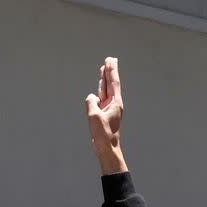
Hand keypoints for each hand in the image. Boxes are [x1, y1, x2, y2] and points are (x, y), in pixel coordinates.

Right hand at [85, 57, 126, 174]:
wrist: (107, 148)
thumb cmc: (103, 134)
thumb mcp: (94, 116)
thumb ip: (91, 103)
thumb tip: (92, 97)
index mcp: (115, 103)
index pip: (113, 82)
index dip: (111, 70)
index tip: (111, 60)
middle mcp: (114, 104)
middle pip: (111, 83)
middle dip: (109, 70)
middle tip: (110, 58)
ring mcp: (109, 108)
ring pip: (106, 89)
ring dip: (105, 78)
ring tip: (104, 67)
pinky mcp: (104, 113)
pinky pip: (101, 98)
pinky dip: (100, 90)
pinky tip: (100, 86)